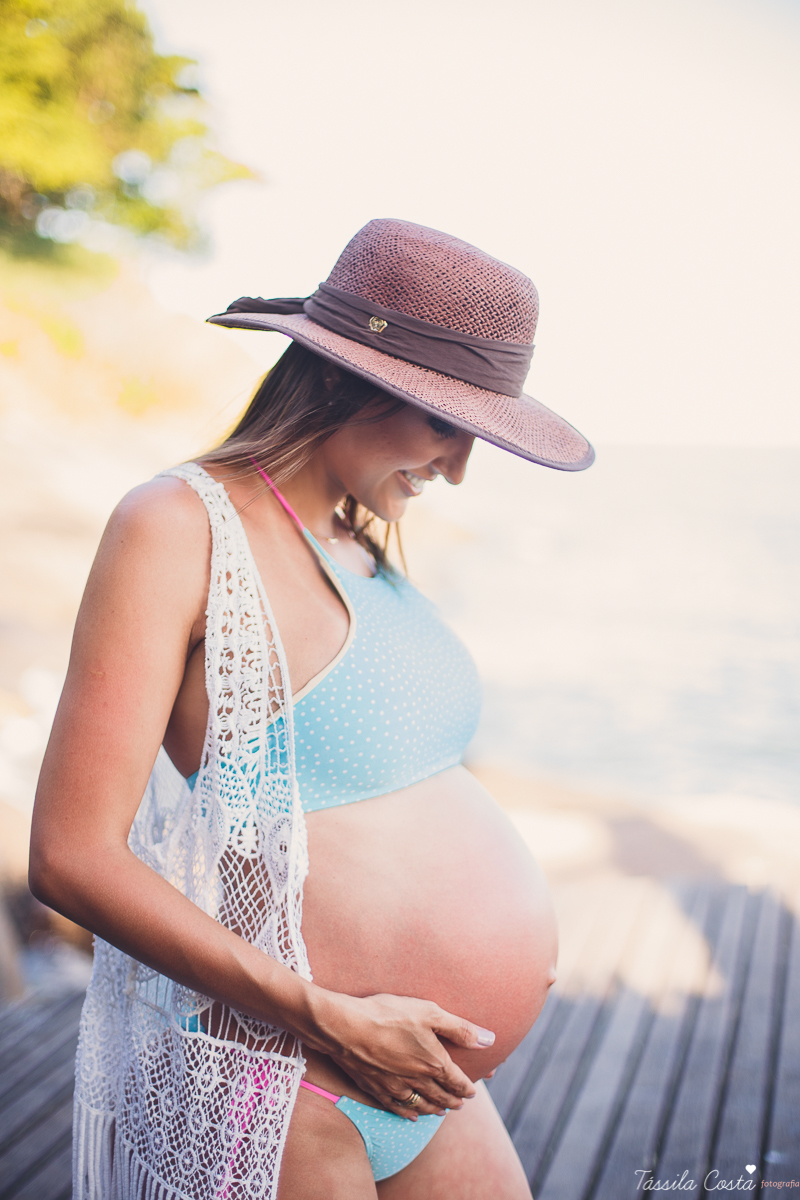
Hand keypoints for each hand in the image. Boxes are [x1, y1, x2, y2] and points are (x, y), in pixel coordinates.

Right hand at [314, 991, 494, 1119]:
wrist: (346, 1027)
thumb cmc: (388, 1014)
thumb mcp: (430, 1012)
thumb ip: (460, 1028)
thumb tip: (489, 1040)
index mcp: (434, 1063)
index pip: (457, 1081)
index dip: (467, 1087)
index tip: (473, 1091)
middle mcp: (417, 1080)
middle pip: (440, 1096)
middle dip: (453, 1100)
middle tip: (460, 1104)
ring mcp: (395, 1087)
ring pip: (420, 1105)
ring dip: (433, 1109)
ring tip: (441, 1111)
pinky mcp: (375, 1089)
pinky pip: (396, 1108)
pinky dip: (407, 1114)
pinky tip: (410, 1116)